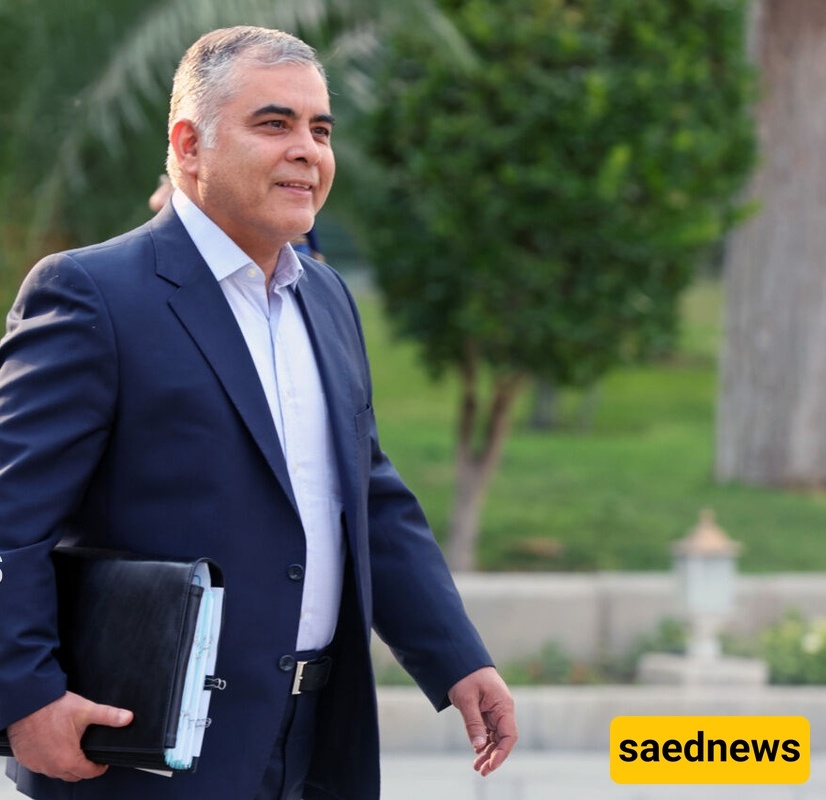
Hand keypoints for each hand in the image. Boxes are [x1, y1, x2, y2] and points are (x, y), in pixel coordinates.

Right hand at [6, 691, 132, 780]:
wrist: (28, 702)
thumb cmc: (53, 707)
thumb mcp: (86, 710)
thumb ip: (109, 716)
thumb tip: (127, 718)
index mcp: (68, 759)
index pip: (88, 773)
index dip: (99, 768)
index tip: (103, 762)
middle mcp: (51, 767)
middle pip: (73, 775)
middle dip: (83, 768)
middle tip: (89, 755)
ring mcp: (37, 764)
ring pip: (56, 772)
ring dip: (65, 764)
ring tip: (73, 749)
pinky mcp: (26, 759)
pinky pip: (41, 766)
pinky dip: (49, 760)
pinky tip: (54, 747)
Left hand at [448, 666, 517, 776]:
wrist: (461, 659)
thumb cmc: (465, 676)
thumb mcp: (467, 700)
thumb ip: (473, 723)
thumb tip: (479, 747)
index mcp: (503, 705)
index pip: (509, 735)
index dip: (502, 753)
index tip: (490, 766)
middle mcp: (503, 709)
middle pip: (503, 739)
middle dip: (494, 756)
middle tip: (481, 771)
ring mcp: (496, 710)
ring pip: (496, 737)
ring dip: (488, 752)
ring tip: (477, 767)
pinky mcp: (488, 711)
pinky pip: (489, 731)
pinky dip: (484, 743)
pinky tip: (477, 753)